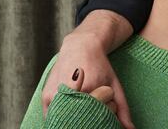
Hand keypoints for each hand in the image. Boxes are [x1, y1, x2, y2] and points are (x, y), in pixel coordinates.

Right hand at [42, 11, 134, 128]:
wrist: (80, 47)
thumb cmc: (99, 67)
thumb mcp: (114, 84)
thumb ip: (122, 108)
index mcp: (89, 89)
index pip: (98, 117)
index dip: (103, 116)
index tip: (105, 112)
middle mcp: (69, 92)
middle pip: (81, 121)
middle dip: (88, 120)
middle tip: (92, 110)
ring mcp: (55, 95)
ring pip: (64, 121)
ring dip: (73, 119)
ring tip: (81, 109)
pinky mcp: (45, 97)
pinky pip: (52, 118)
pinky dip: (60, 119)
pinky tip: (70, 113)